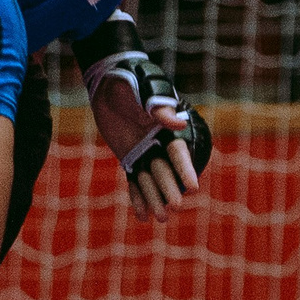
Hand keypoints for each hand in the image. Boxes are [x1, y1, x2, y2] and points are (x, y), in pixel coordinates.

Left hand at [78, 19, 206, 225]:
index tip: (192, 187)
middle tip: (174, 208)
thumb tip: (177, 123)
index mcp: (167, 128)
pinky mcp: (129, 156)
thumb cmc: (129, 80)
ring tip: (160, 218)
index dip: (185, 170)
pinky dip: (138, 196)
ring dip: (155, 198)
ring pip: (151, 179)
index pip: (179, 153)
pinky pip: (135, 179)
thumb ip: (157, 108)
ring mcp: (144, 150)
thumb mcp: (142, 90)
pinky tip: (141, 215)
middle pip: (166, 170)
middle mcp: (158, 142)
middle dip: (170, 189)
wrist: (107, 80)